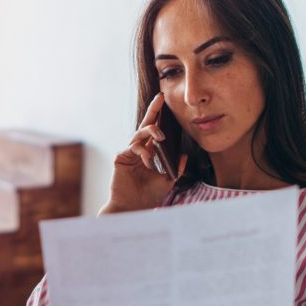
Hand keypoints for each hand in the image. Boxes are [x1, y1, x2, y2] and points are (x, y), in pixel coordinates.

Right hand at [99, 93, 186, 214]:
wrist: (134, 208)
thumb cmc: (148, 196)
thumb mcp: (168, 181)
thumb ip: (176, 168)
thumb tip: (184, 155)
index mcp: (148, 154)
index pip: (154, 133)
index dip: (159, 118)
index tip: (166, 105)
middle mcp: (138, 151)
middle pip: (145, 126)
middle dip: (153, 111)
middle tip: (161, 98)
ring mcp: (128, 153)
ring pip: (140, 134)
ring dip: (151, 131)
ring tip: (161, 136)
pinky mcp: (121, 158)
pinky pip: (134, 147)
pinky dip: (144, 152)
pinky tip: (149, 161)